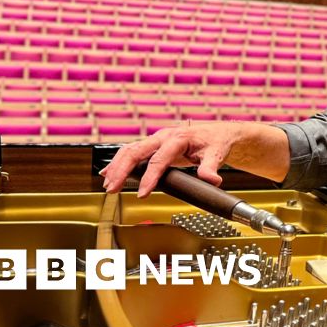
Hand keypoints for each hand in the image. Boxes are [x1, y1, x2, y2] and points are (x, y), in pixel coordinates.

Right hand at [99, 122, 245, 197]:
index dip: (150, 177)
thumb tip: (211, 180)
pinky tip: (108, 173)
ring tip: (109, 184)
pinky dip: (119, 162)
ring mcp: (157, 140)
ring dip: (117, 167)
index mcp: (178, 138)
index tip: (142, 193)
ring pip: (130, 150)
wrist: (218, 133)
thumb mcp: (217, 154)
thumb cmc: (216, 142)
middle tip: (113, 188)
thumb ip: (211, 167)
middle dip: (122, 170)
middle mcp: (164, 136)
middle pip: (136, 151)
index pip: (159, 159)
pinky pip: (132, 151)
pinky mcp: (154, 145)